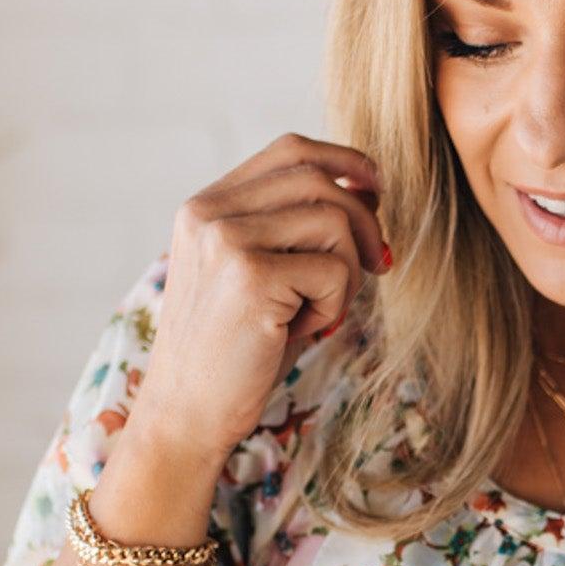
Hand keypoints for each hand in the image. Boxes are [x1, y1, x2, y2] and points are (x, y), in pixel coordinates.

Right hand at [135, 130, 387, 464]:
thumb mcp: (262, 276)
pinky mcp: (251, 277)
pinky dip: (337, 303)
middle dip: (363, 220)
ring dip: (346, 270)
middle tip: (376, 264)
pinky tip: (306, 329)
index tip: (376, 190)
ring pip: (333, 219)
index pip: (289, 151)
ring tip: (318, 310)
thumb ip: (298, 231)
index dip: (344, 162)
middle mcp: (209, 213)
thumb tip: (368, 191)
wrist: (188, 414)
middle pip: (317, 179)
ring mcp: (226, 240)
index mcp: (206, 206)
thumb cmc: (235, 352)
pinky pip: (335, 269)